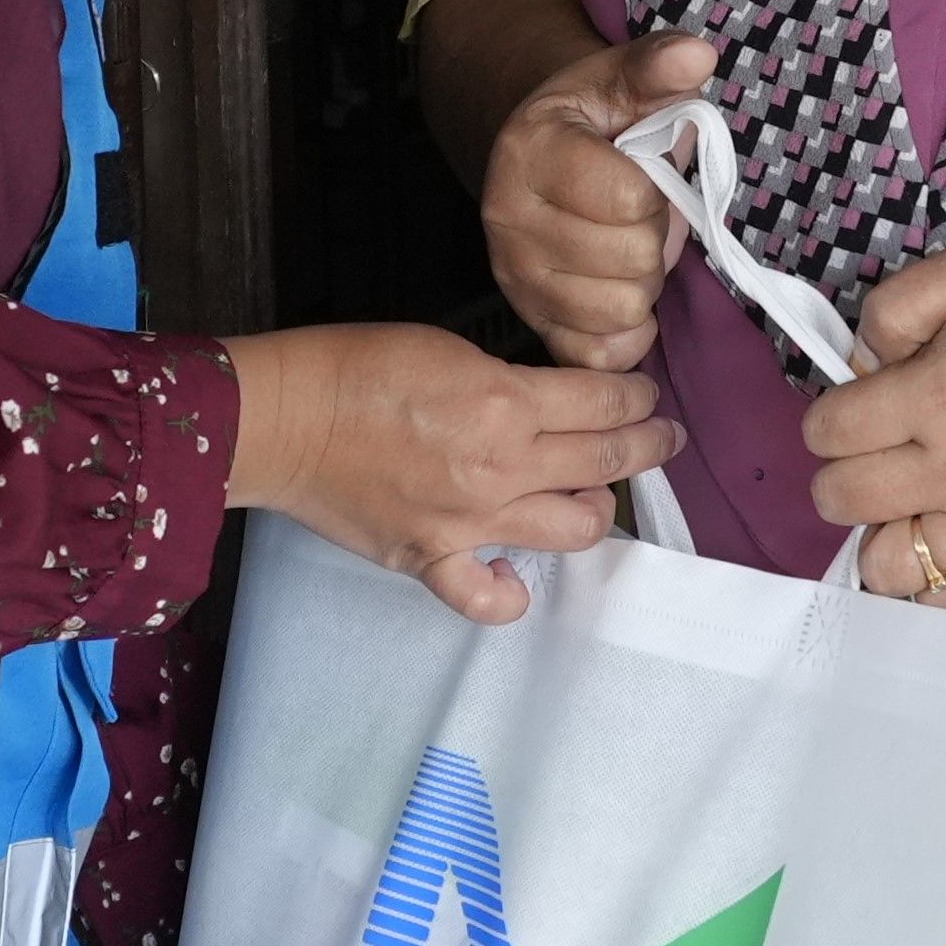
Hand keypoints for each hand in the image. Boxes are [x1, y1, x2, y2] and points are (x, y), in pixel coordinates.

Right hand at [224, 322, 679, 622]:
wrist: (284, 419)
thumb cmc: (355, 367)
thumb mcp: (448, 347)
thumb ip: (508, 381)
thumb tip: (546, 401)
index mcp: (505, 403)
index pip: (602, 402)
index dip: (636, 397)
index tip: (648, 397)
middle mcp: (499, 468)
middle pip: (603, 463)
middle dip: (646, 446)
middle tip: (662, 438)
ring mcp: (469, 523)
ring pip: (572, 531)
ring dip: (597, 511)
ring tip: (594, 496)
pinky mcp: (431, 560)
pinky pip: (487, 599)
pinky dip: (508, 594)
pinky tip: (512, 577)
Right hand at [477, 28, 716, 370]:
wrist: (542, 154)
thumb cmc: (593, 120)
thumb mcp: (621, 79)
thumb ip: (658, 65)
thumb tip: (696, 56)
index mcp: (530, 152)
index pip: (629, 198)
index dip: (658, 190)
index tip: (644, 174)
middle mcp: (508, 219)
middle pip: (632, 259)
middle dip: (654, 237)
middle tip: (640, 216)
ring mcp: (516, 278)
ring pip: (622, 311)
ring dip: (644, 283)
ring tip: (627, 250)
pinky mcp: (532, 324)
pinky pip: (600, 357)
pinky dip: (626, 334)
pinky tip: (621, 295)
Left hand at [803, 239, 945, 609]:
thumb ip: (899, 304)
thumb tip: (858, 360)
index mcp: (940, 395)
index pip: (829, 430)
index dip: (831, 412)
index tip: (860, 403)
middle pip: (841, 496)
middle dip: (841, 468)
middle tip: (876, 447)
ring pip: (883, 565)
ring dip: (876, 532)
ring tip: (901, 501)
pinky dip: (925, 585)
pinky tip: (931, 544)